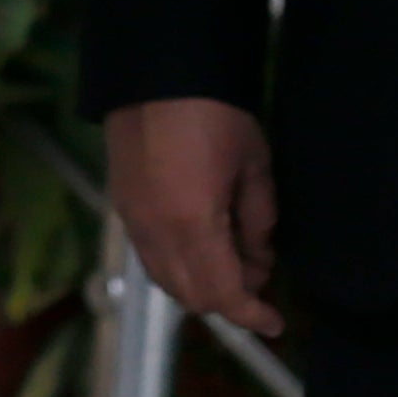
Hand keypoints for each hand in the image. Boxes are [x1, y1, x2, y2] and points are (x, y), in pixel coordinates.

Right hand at [110, 97, 282, 333]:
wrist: (153, 74)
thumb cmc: (215, 115)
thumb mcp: (254, 168)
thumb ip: (258, 222)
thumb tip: (257, 257)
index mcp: (193, 225)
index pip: (223, 294)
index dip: (252, 315)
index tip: (276, 322)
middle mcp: (154, 232)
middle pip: (190, 295)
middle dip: (228, 300)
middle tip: (258, 279)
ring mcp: (131, 219)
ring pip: (165, 278)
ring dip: (200, 284)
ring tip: (231, 259)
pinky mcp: (120, 203)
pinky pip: (149, 255)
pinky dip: (177, 264)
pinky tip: (199, 241)